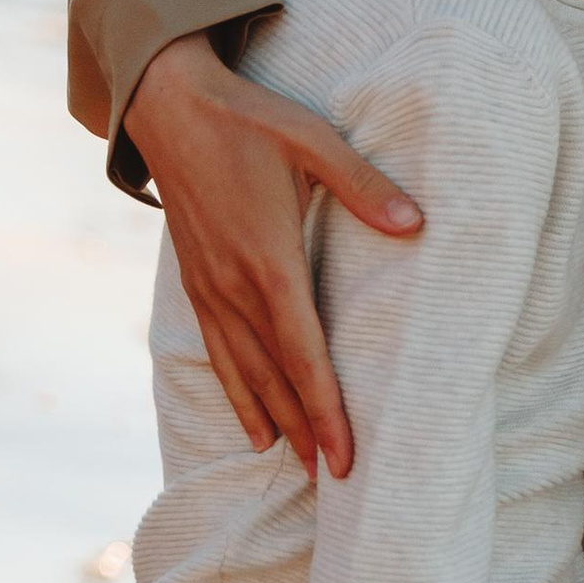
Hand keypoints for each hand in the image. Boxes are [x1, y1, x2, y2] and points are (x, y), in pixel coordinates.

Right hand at [126, 33, 421, 476]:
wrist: (168, 105)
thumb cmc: (246, 120)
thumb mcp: (311, 140)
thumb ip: (362, 185)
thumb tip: (415, 223)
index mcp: (267, 260)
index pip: (303, 353)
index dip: (325, 410)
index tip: (344, 456)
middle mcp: (234, 286)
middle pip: (274, 375)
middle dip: (303, 429)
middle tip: (330, 478)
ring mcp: (208, 286)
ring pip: (242, 370)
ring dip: (270, 418)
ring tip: (293, 461)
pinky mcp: (195, 280)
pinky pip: (216, 350)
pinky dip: (235, 389)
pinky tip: (250, 417)